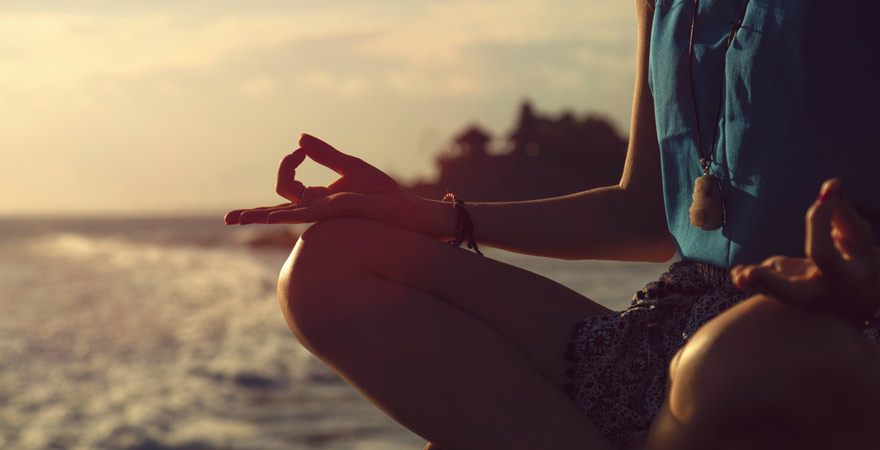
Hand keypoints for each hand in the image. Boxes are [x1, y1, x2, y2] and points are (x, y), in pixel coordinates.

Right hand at [225, 134, 427, 228]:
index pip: (288, 185)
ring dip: (258, 217)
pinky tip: (269, 217)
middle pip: (275, 211)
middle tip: (228, 219)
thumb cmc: (381, 192)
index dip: (288, 164)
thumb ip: (325, 154)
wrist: (404, 208)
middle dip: (252, 215)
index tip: (300, 149)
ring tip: (234, 221)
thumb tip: (299, 139)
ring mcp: (321, 213)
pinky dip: (284, 213)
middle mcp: (315, 209)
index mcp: (317, 198)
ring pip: (282, 216)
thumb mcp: (350, 166)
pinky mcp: (332, 212)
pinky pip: (303, 213)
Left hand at [730, 179, 879, 320]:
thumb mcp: (859, 239)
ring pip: (776, 295)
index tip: (826, 195)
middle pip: (795, 294)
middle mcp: (821, 294)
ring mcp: (803, 299)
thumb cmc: (862, 261)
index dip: (820, 221)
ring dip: (757, 283)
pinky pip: (767, 291)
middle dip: (771, 283)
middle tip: (749, 273)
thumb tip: (832, 184)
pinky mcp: (788, 296)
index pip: (822, 252)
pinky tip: (738, 273)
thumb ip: (842, 214)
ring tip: (739, 274)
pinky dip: (752, 282)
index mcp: (845, 278)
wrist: (862, 297)